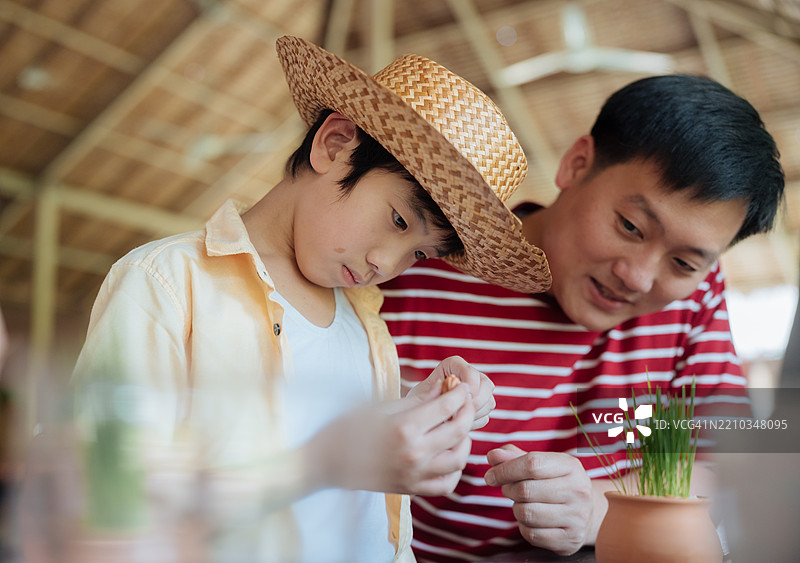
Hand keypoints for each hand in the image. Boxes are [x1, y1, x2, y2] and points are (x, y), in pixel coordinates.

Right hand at [308, 383, 474, 496]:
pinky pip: (446, 484)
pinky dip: (454, 469)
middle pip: (459, 430)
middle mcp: (414, 453)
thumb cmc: (348, 428)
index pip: (447, 406)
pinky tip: (449, 454)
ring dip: (465, 440)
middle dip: (467, 410)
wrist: (325, 463)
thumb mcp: (381, 406)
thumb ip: (417, 400)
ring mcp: (414, 475)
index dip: (459, 393)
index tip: (461, 386)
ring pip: (458, 459)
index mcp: (404, 428)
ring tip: (458, 427)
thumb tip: (444, 387)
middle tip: (464, 400)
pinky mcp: (411, 489)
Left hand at [407, 356, 494, 428]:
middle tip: (460, 413)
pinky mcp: (480, 408)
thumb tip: (445, 388)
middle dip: (476, 402)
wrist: (418, 418)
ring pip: (489, 402)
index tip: (462, 398)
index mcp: (453, 365)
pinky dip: (474, 423)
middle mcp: (469, 375)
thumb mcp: (420, 396)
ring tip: (455, 420)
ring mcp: (478, 392)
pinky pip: (485, 417)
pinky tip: (458, 425)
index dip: (470, 384)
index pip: (470, 371)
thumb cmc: (416, 403)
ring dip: (475, 414)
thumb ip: (434, 393)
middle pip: (487, 385)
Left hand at [484, 445, 592, 555]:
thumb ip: (514, 457)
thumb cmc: (556, 483)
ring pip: (526, 513)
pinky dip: (524, 527)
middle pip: (526, 490)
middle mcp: (578, 491)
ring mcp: (576, 517)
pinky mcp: (570, 539)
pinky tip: (532, 520)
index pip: (532, 464)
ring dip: (516, 509)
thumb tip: (493, 456)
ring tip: (523, 504)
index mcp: (570, 466)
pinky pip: (532, 534)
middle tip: (509, 489)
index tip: (490, 476)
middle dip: (509, 489)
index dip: (505, 470)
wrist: (586, 513)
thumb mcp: (541, 464)